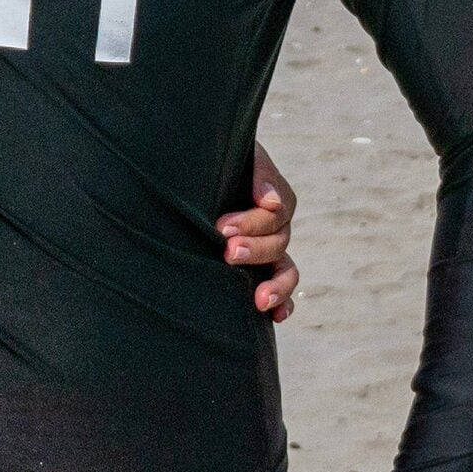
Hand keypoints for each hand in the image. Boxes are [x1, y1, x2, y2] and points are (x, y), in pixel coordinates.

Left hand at [221, 143, 298, 320]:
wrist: (186, 174)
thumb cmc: (207, 160)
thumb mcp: (235, 155)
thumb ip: (257, 172)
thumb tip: (271, 202)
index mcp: (269, 197)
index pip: (274, 214)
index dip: (252, 223)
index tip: (221, 228)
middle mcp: (272, 226)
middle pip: (277, 243)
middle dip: (255, 250)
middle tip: (228, 253)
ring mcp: (266, 251)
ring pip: (286, 270)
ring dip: (276, 285)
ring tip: (259, 299)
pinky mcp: (257, 272)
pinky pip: (281, 292)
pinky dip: (283, 304)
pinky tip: (274, 316)